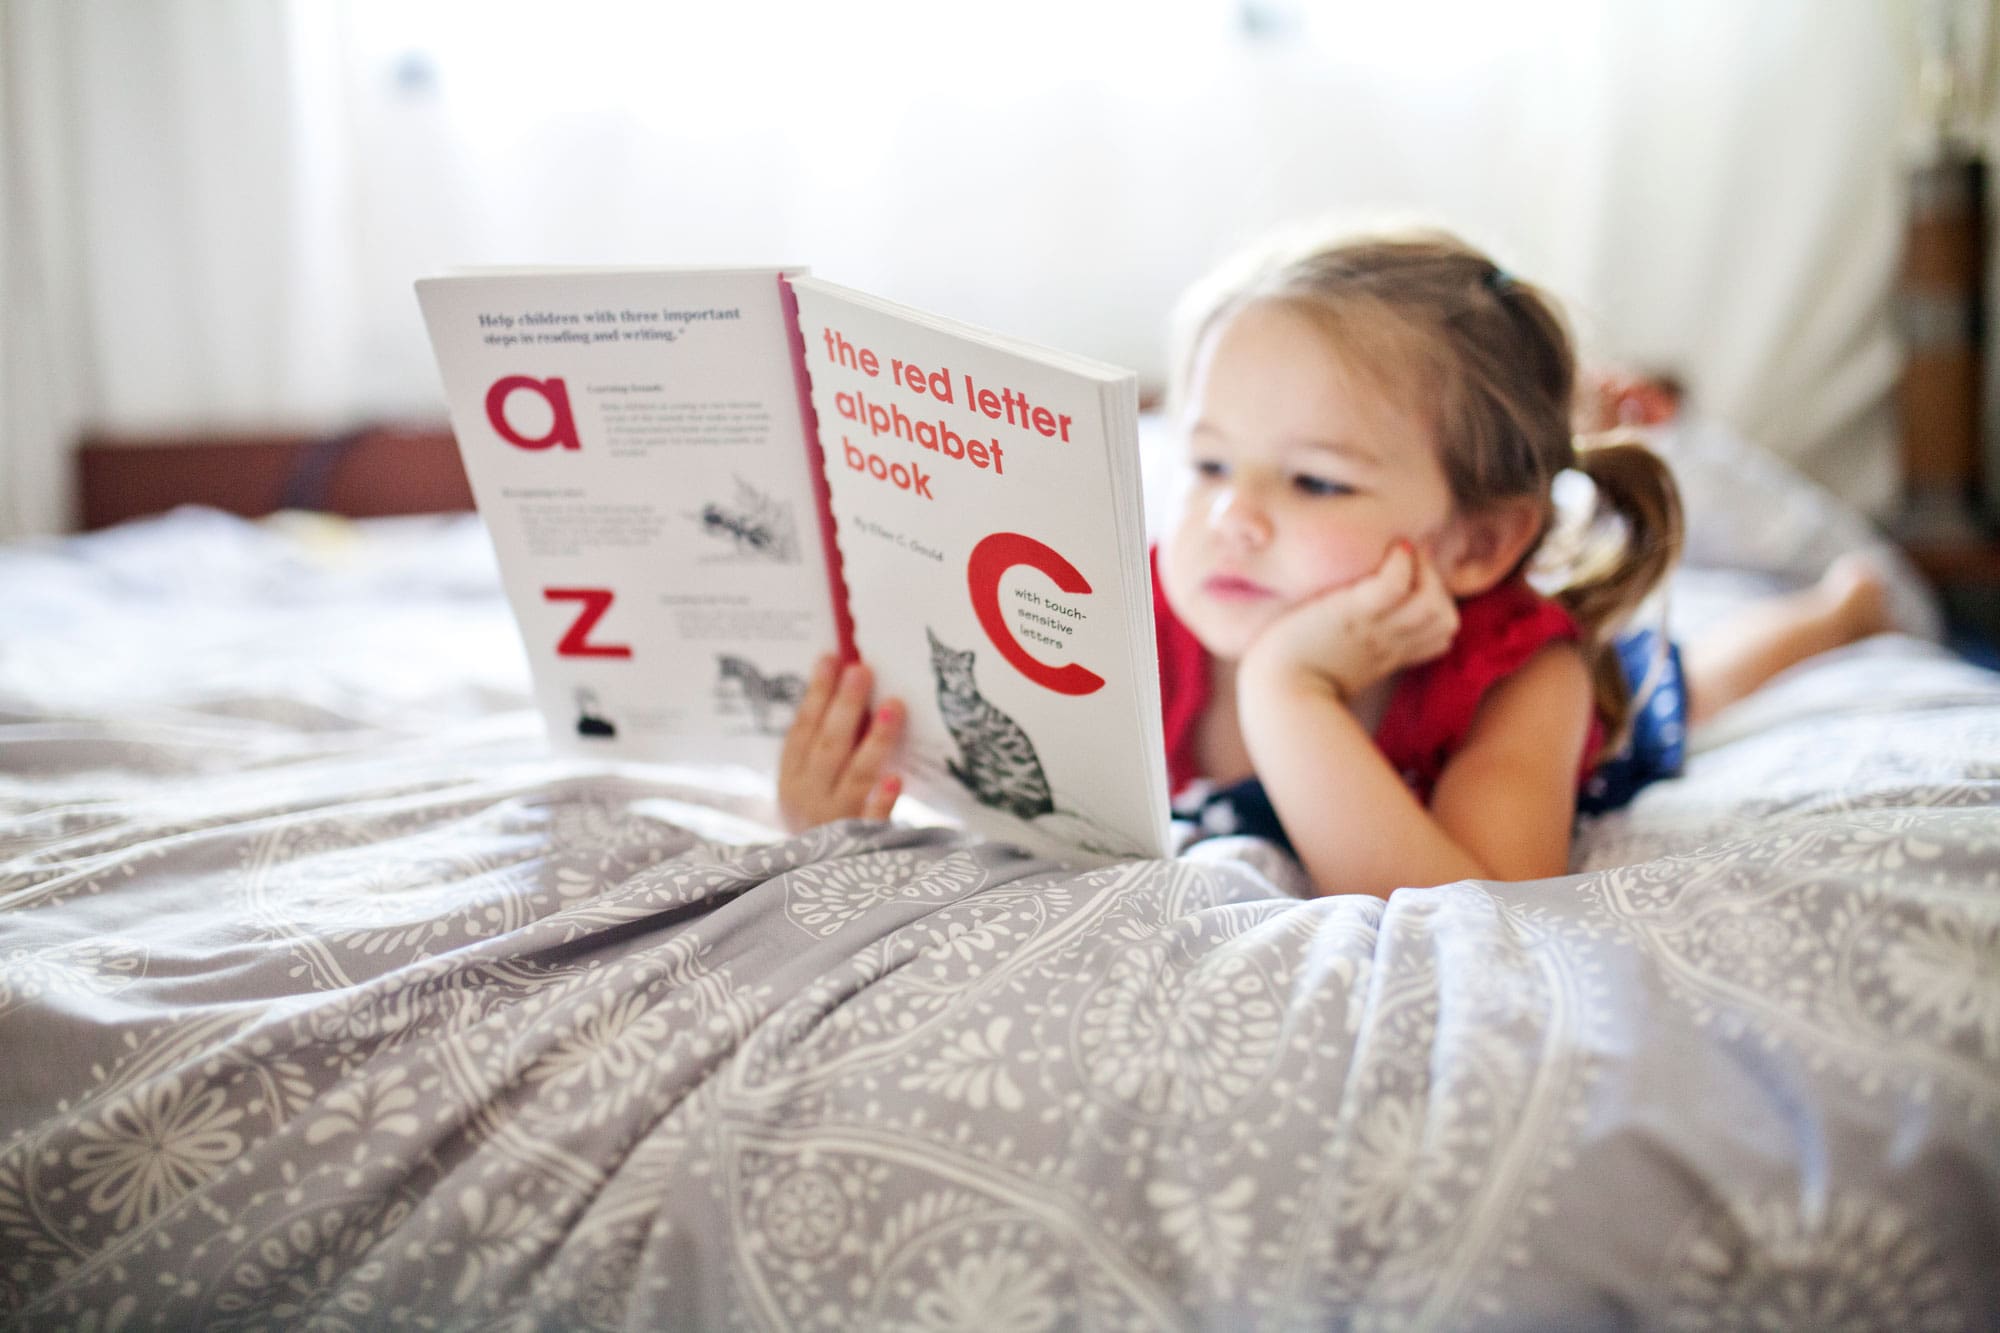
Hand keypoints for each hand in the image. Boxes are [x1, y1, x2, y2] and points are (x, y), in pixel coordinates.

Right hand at [777, 656, 906, 831]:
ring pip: (855, 777)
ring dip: (874, 741)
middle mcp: (808, 797)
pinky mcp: (860, 845)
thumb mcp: (805, 786)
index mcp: (791, 778)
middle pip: (829, 746)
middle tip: (863, 670)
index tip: (831, 658)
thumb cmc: (816, 822)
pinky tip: (896, 779)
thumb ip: (820, 747)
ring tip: (894, 706)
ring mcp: (834, 821)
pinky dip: (881, 802)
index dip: (816, 694)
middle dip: (845, 706)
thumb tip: (845, 688)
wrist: (809, 889)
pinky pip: (871, 823)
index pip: (803, 729)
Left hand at [1241, 541, 1458, 699]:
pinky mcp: (1351, 615)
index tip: (1415, 586)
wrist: (1276, 695)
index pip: (1440, 637)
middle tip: (1412, 563)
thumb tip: (1343, 637)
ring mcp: (1373, 630)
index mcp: (1385, 657)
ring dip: (1424, 570)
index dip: (1438, 608)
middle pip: (1445, 619)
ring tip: (1403, 553)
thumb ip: (1352, 651)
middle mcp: (1387, 645)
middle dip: (1437, 585)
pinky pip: (1394, 585)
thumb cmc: (1293, 682)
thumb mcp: (1337, 668)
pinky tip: (1391, 550)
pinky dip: (1400, 563)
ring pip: (1431, 603)